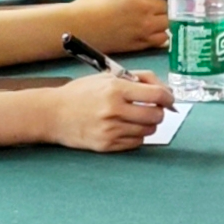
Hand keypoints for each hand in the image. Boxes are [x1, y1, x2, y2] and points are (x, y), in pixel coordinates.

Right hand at [45, 71, 173, 151]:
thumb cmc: (81, 93)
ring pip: (148, 131)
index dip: (168, 97)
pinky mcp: (106, 145)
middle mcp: (114, 110)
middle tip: (154, 109)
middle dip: (159, 112)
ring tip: (138, 118)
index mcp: (115, 89)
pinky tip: (128, 128)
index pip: (156, 95)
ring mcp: (110, 130)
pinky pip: (135, 143)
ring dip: (149, 124)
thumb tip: (164, 90)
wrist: (53, 114)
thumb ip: (137, 79)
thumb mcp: (107, 77)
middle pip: (156, 115)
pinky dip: (137, 135)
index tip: (169, 99)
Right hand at [65, 0, 171, 52]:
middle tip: (163, 5)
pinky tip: (154, 32)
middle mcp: (145, 7)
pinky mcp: (140, 43)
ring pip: (170, 23)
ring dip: (167, 20)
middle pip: (172, 4)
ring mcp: (144, 27)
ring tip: (159, 19)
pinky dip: (161, 35)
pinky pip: (161, 39)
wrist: (78, 26)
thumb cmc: (91, 4)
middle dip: (169, 4)